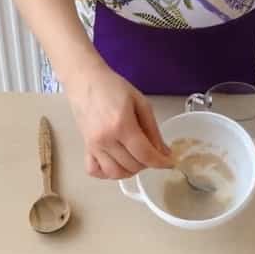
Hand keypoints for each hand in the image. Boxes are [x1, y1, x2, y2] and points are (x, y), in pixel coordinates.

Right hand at [65, 62, 171, 178]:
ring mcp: (93, 145)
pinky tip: (117, 162)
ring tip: (136, 158)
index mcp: (122, 125)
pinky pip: (95, 171)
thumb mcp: (140, 103)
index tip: (170, 162)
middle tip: (152, 152)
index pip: (145, 155)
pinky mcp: (85, 147)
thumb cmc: (113, 87)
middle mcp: (105, 139)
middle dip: (148, 163)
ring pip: (115, 173)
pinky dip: (108, 172)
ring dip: (130, 171)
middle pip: (132, 166)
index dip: (161, 162)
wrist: (85, 80)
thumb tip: (164, 152)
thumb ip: (153, 130)